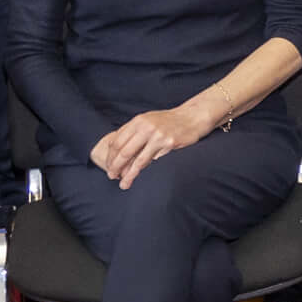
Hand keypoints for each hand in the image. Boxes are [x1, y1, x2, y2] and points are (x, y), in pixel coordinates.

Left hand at [92, 100, 219, 187]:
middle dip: (115, 166)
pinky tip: (139, 177)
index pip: (117, 141)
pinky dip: (144, 171)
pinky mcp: (169, 143)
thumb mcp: (149, 120)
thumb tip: (115, 149)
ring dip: (128, 174)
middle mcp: (146, 127)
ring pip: (137, 160)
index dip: (111, 156)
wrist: (192, 116)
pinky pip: (153, 161)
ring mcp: (158, 135)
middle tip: (111, 177)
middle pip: (124, 151)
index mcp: (138, 121)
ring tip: (124, 184)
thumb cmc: (169, 121)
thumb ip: (134, 131)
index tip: (108, 166)